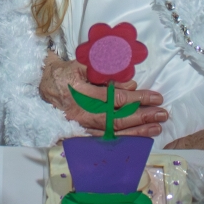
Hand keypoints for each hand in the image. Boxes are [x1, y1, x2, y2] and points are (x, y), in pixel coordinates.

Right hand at [39, 52, 166, 135]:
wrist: (40, 86)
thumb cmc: (63, 72)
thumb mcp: (82, 65)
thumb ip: (105, 74)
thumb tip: (130, 85)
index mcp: (79, 90)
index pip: (113, 98)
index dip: (137, 99)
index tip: (156, 97)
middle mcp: (79, 111)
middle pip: (115, 118)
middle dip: (141, 117)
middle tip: (162, 115)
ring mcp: (78, 125)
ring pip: (111, 132)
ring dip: (136, 131)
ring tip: (156, 128)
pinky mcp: (78, 133)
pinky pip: (103, 139)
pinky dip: (121, 139)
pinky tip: (137, 138)